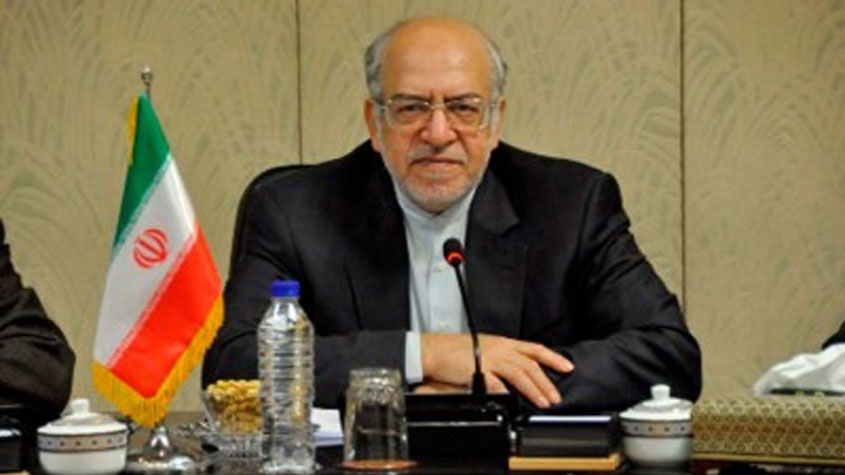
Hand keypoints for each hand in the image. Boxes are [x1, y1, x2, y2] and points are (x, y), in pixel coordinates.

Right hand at [420, 333, 573, 408]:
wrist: (433, 349)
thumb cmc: (453, 350)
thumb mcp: (483, 348)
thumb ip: (500, 358)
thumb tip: (515, 372)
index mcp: (503, 342)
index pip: (534, 348)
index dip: (553, 357)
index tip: (567, 367)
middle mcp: (500, 348)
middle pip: (531, 364)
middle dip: (546, 382)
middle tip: (556, 396)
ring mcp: (490, 357)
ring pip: (520, 373)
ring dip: (534, 389)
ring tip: (543, 402)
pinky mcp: (478, 369)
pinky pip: (497, 383)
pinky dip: (507, 393)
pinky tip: (514, 401)